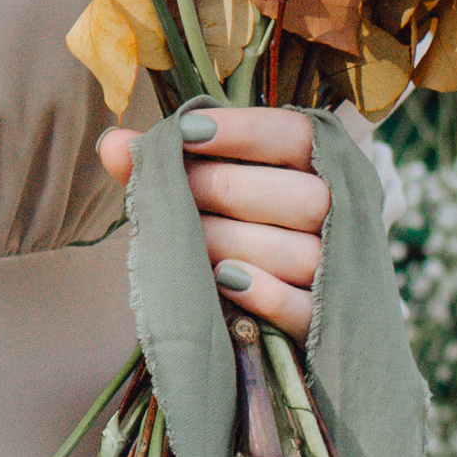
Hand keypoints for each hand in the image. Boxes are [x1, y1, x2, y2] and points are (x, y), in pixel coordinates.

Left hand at [97, 104, 326, 338]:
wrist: (267, 317)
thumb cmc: (230, 233)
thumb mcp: (200, 196)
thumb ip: (162, 168)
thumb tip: (114, 143)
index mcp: (319, 168)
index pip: (298, 136)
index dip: (245, 131)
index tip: (187, 131)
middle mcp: (343, 216)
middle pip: (302, 194)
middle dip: (226, 189)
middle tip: (176, 191)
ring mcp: (341, 274)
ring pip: (303, 251)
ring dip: (235, 242)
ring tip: (191, 242)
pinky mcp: (327, 326)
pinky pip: (306, 309)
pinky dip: (266, 294)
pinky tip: (225, 281)